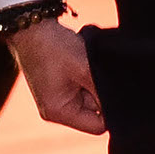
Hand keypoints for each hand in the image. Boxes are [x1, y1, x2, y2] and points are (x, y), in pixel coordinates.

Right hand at [6, 18, 106, 133]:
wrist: (31, 27)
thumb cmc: (54, 47)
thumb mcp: (85, 68)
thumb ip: (104, 90)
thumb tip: (123, 101)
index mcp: (59, 112)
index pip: (97, 126)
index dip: (110, 110)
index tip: (112, 88)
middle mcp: (55, 111)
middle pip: (93, 112)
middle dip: (99, 93)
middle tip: (95, 72)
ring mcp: (55, 99)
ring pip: (88, 98)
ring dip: (92, 82)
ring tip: (85, 65)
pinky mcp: (56, 88)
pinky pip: (80, 88)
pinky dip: (85, 77)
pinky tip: (81, 63)